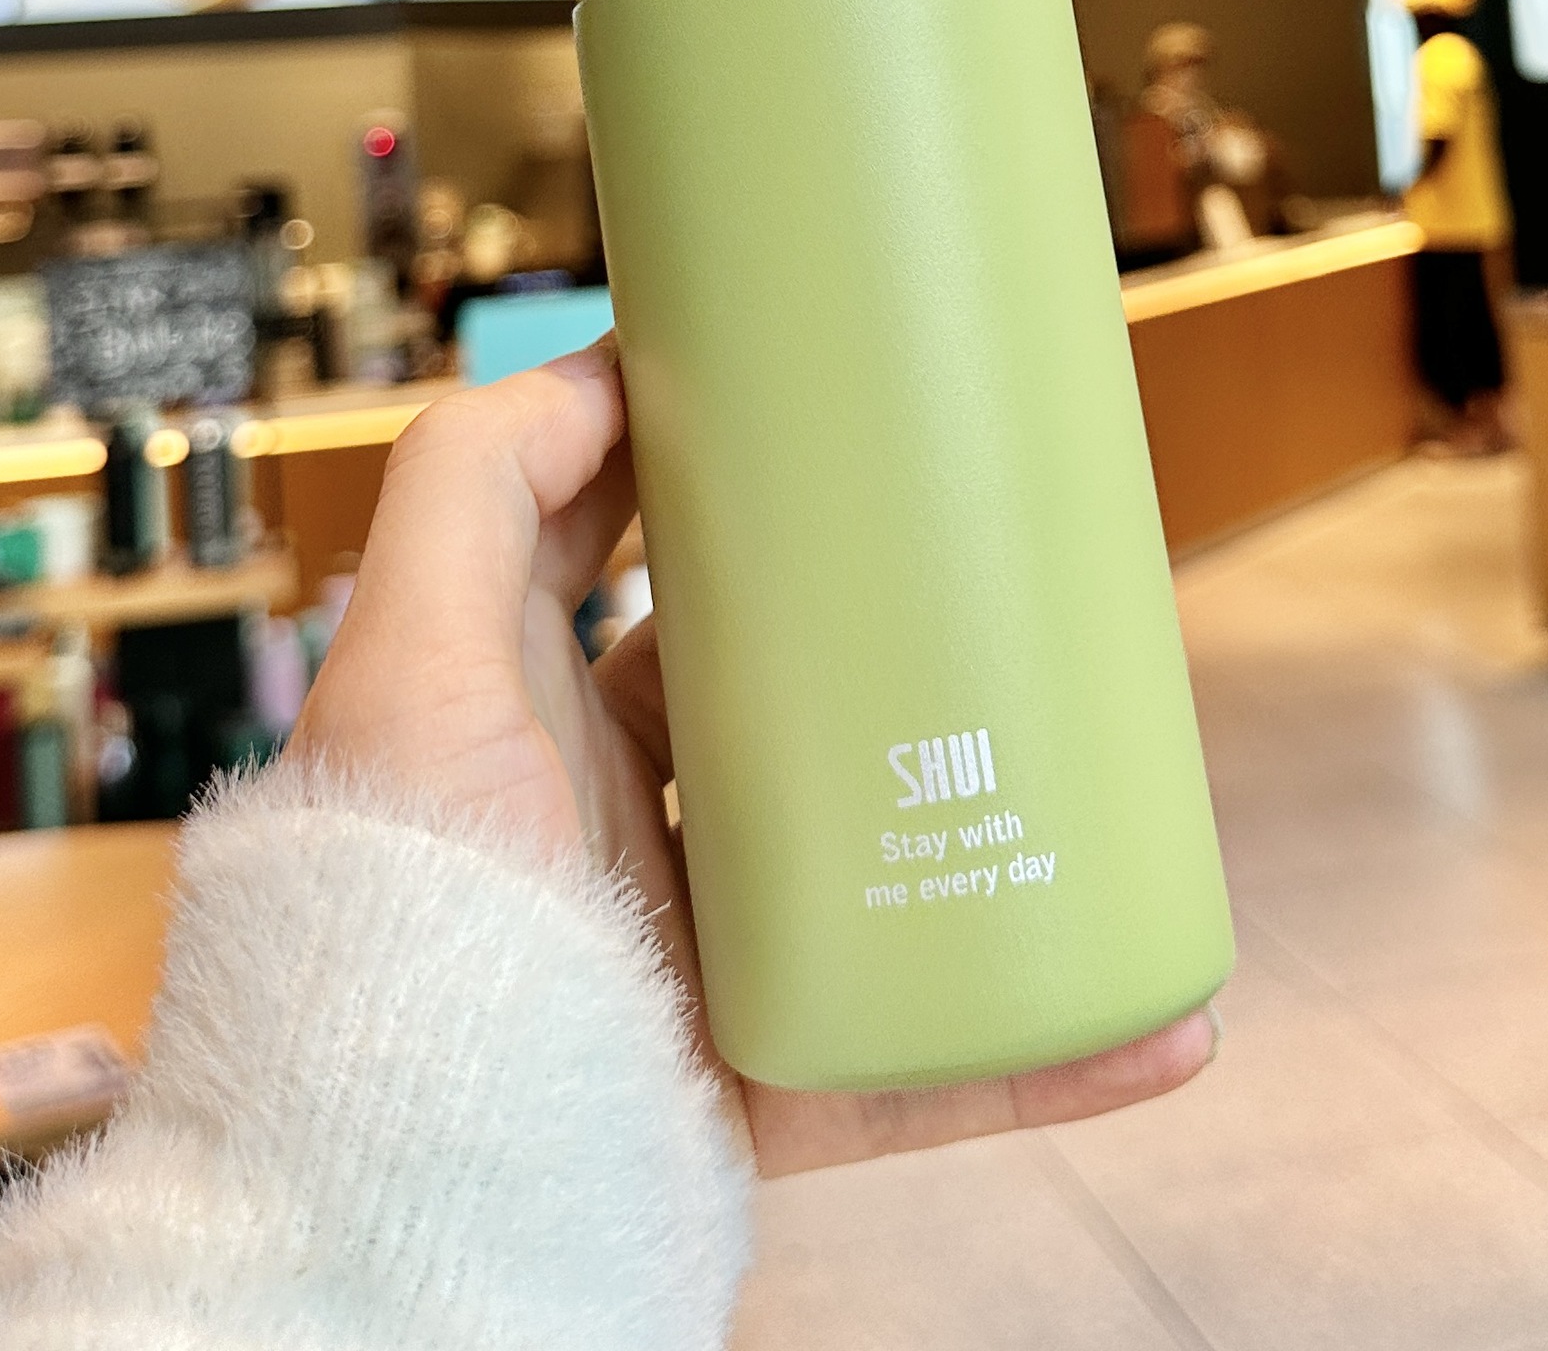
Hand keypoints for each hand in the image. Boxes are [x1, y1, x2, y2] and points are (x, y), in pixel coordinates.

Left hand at [291, 341, 1219, 1174]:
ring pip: (878, 882)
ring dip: (989, 844)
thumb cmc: (393, 908)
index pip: (656, 588)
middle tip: (999, 598)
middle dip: (888, 665)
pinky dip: (1045, 1053)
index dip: (734, 515)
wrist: (407, 1173)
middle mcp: (625, 833)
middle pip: (788, 723)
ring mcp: (704, 956)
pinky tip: (1154, 1022)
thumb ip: (475, 485)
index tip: (834, 448)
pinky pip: (934, 1067)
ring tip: (1096, 782)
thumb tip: (602, 373)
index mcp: (547, 729)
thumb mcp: (415, 653)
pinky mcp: (769, 1077)